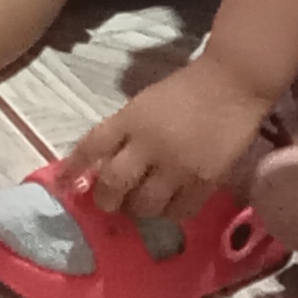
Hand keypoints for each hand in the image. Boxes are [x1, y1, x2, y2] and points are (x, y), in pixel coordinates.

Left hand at [69, 55, 277, 228]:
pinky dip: (168, 212)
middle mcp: (149, 144)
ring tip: (140, 204)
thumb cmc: (186, 90)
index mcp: (131, 118)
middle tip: (109, 202)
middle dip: (106, 199)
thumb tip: (103, 164)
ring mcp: (177, 166)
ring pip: (145, 205)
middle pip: (114, 184)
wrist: (233, 84)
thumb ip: (124, 132)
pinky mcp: (205, 182)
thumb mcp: (144, 103)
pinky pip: (178, 211)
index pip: (92, 145)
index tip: (64, 183)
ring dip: (137, 209)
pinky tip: (169, 205)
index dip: (74, 167)